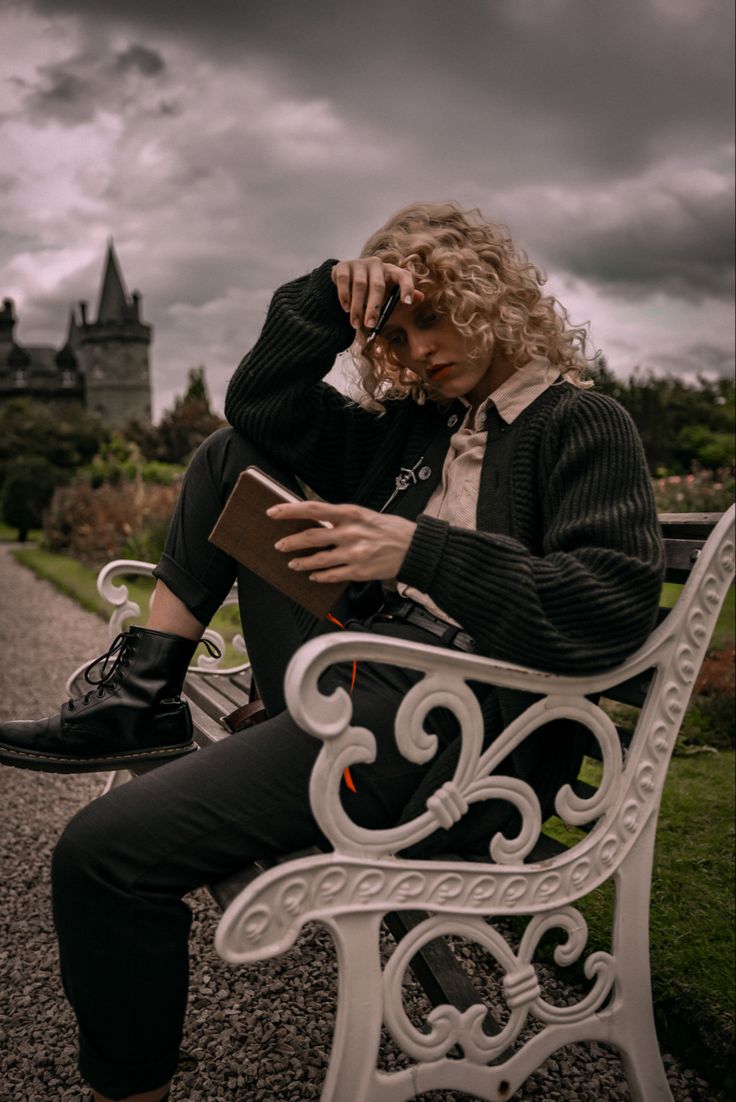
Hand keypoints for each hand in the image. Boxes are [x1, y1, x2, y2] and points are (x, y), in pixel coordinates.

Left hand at [268, 500, 416, 582]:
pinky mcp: (360, 571)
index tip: (272, 512)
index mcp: (350, 513)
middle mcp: (350, 532)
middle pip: (311, 536)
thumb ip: (341, 518)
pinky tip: (313, 576)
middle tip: (279, 545)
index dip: (289, 511)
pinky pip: (333, 576)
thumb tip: (315, 521)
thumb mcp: (365, 515)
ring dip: (302, 562)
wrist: (415, 547)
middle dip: (290, 542)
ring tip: (293, 564)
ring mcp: (355, 553)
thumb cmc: (390, 529)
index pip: (313, 509)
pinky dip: (320, 576)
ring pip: (319, 560)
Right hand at [331, 258, 423, 331]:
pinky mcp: (344, 266)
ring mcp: (360, 263)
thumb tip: (420, 297)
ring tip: (356, 324)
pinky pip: (345, 281)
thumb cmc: (371, 291)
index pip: (403, 276)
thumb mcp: (386, 296)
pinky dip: (345, 297)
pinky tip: (346, 309)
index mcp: (391, 271)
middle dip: (374, 308)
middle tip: (370, 325)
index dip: (407, 288)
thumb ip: (400, 299)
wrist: (346, 279)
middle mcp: (377, 264)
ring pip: (360, 285)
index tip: (406, 303)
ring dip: (357, 307)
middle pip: (378, 286)